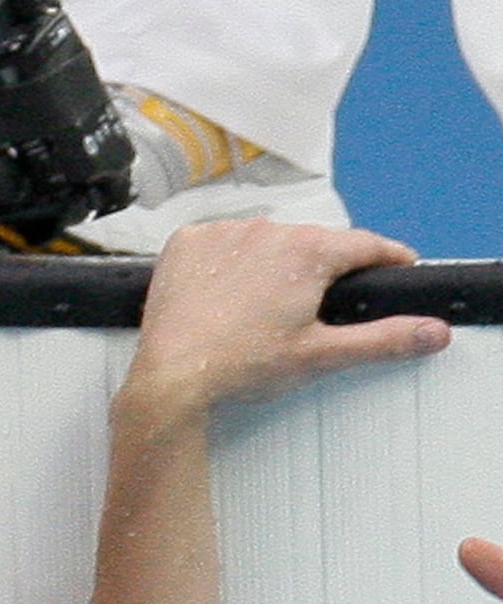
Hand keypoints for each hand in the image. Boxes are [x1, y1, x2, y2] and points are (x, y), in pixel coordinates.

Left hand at [127, 220, 448, 410]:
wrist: (172, 373)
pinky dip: (230, 261)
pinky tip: (227, 294)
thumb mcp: (323, 355)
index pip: (365, 244)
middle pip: (313, 243)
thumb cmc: (242, 364)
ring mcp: (220, 232)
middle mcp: (264, 230)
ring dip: (274, 263)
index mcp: (306, 251)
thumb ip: (384, 338)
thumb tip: (432, 330)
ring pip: (266, 241)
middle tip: (317, 307)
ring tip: (266, 307)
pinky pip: (222, 243)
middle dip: (323, 269)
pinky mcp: (185, 242)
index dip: (388, 257)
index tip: (399, 265)